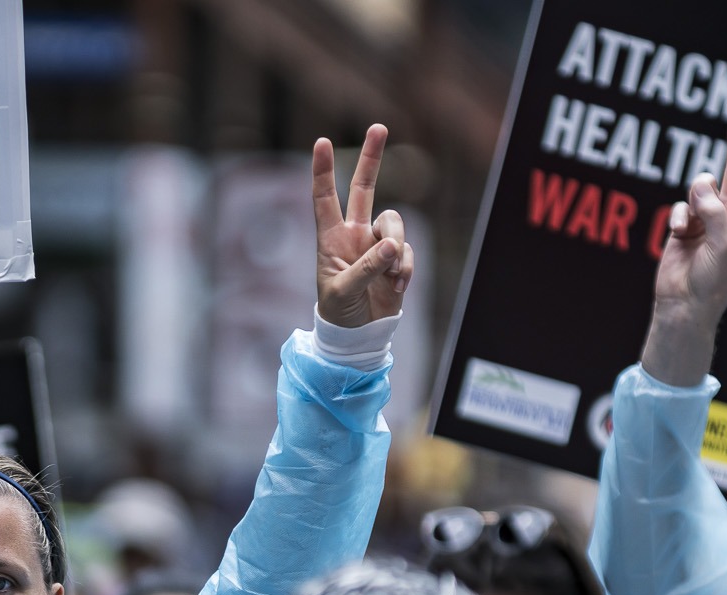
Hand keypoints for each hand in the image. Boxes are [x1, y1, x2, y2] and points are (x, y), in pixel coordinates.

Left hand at [312, 124, 412, 327]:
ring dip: (395, 247)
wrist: (359, 336)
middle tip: (379, 126)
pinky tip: (395, 288)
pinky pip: (406, 252)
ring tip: (388, 277)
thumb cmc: (338, 314)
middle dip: (372, 158)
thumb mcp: (344, 293)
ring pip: (395, 224)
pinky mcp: (396, 259)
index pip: (324, 198)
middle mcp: (354, 234)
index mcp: (330, 239)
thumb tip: (392, 246)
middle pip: (364, 188)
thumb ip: (367, 268)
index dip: (322, 171)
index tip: (321, 142)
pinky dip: (404, 269)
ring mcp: (376, 245)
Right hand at [641, 110, 726, 385]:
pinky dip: (679, 218)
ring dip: (695, 202)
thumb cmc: (712, 283)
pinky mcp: (685, 224)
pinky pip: (680, 206)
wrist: (683, 306)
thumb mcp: (723, 247)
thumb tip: (700, 183)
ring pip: (699, 188)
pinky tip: (680, 236)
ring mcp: (708, 218)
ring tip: (693, 226)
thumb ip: (714, 212)